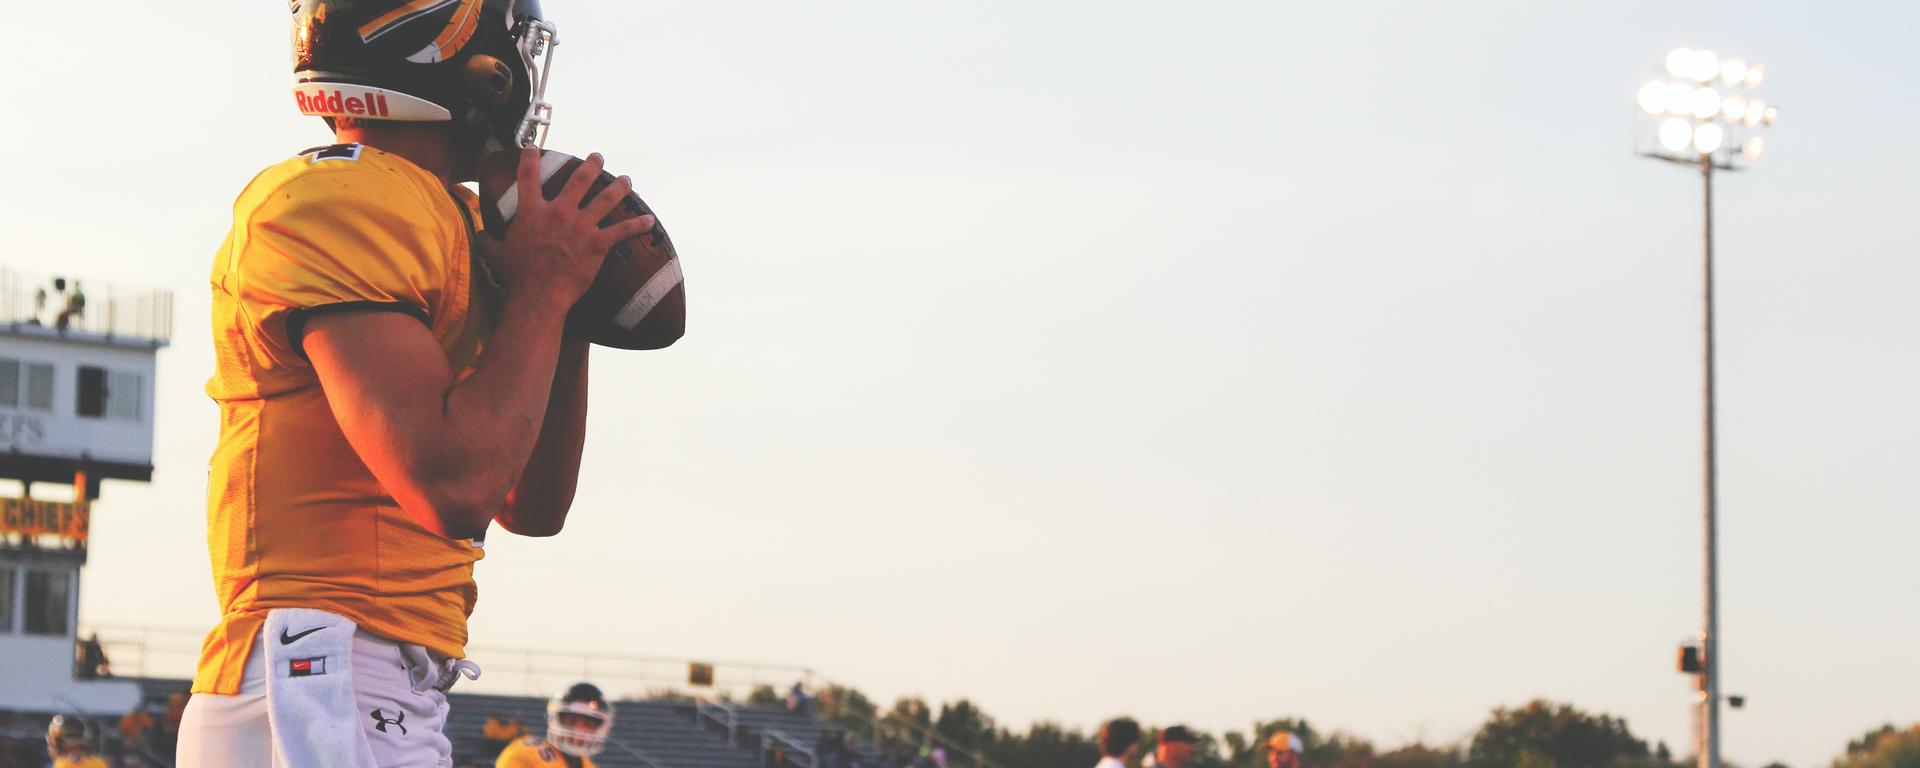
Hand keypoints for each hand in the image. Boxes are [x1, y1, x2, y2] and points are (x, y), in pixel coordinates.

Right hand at [486, 148, 656, 309]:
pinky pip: (623, 231)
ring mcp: (580, 227)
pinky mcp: (597, 244)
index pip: (528, 177)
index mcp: (532, 212)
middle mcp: (559, 212)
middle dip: (591, 165)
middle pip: (579, 179)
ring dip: (619, 187)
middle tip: (598, 157)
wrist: (539, 295)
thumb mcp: (495, 255)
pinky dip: (638, 226)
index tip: (532, 148)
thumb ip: (487, 240)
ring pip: (605, 199)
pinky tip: (650, 220)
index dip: (529, 159)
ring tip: (627, 179)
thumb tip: (478, 235)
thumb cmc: (516, 277)